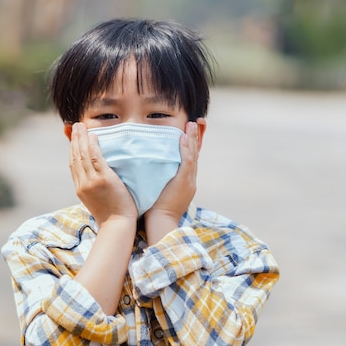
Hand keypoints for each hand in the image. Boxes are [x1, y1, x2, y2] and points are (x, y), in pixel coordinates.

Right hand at [69, 123, 137, 225]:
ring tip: (81, 125)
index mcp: (80, 189)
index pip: (73, 165)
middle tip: (75, 126)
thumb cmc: (113, 216)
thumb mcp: (98, 202)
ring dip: (81, 138)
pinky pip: (95, 158)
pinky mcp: (103, 179)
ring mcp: (91, 181)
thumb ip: (95, 189)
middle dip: (74, 140)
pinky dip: (92, 145)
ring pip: (82, 155)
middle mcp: (82, 184)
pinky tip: (93, 135)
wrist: (117, 225)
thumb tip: (98, 181)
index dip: (71, 150)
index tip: (72, 139)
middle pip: (74, 157)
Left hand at [144, 120, 201, 241]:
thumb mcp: (160, 192)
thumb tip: (149, 170)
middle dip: (195, 138)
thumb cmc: (156, 210)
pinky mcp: (184, 181)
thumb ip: (158, 180)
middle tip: (195, 123)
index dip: (189, 146)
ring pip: (193, 155)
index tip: (188, 133)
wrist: (161, 222)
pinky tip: (184, 136)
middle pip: (194, 155)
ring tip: (192, 124)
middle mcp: (190, 181)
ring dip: (193, 138)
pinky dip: (186, 148)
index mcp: (185, 184)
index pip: (189, 161)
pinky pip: (187, 161)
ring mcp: (189, 181)